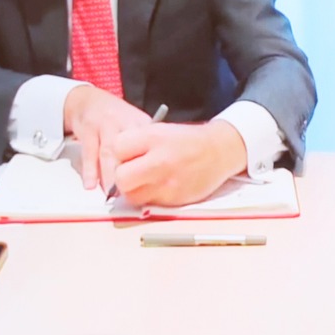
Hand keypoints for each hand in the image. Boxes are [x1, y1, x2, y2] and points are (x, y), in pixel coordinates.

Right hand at [62, 85, 151, 194]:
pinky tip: (90, 184)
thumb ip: (146, 147)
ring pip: (108, 152)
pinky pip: (89, 152)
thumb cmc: (117, 118)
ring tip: (110, 194)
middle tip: (130, 192)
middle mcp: (125, 122)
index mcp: (142, 124)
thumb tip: (154, 177)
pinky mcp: (88, 129)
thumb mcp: (136, 125)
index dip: (152, 165)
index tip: (152, 183)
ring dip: (109, 175)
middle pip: (130, 149)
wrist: (89, 100)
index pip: (151, 145)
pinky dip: (89, 170)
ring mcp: (106, 125)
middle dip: (130, 172)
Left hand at [107, 120, 248, 208]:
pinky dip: (150, 197)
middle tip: (132, 172)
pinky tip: (160, 186)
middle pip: (121, 178)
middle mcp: (161, 160)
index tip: (128, 154)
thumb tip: (114, 161)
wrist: (220, 151)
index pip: (117, 148)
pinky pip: (149, 203)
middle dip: (123, 176)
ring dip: (134, 190)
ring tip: (145, 181)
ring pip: (132, 196)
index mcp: (155, 137)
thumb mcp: (161, 130)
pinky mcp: (175, 199)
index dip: (120, 152)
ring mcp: (168, 183)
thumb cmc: (187, 140)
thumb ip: (136, 143)